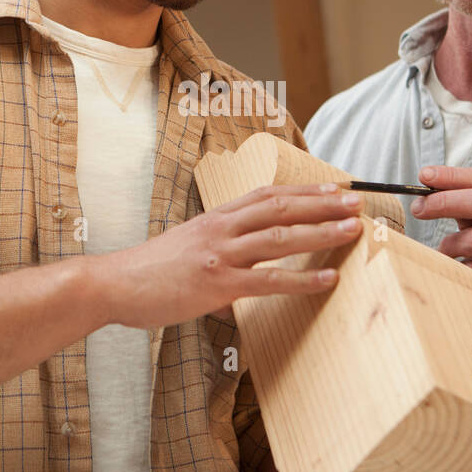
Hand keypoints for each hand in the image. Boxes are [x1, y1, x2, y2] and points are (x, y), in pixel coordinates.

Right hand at [101, 183, 365, 328]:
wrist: (113, 284)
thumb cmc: (150, 271)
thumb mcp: (188, 246)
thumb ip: (219, 250)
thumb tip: (241, 271)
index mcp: (217, 217)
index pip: (269, 195)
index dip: (306, 189)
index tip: (336, 187)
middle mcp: (222, 229)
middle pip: (282, 208)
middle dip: (323, 203)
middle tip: (358, 201)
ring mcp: (220, 255)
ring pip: (281, 238)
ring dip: (321, 232)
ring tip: (352, 230)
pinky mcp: (217, 284)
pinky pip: (268, 281)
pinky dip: (301, 280)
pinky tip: (326, 280)